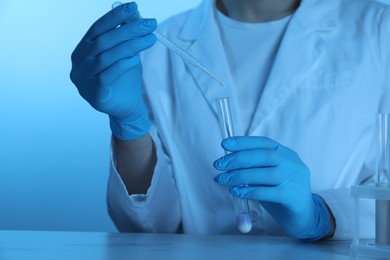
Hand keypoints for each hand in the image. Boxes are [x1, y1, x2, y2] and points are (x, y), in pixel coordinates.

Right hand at [70, 2, 156, 139]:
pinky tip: (136, 59)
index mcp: (83, 50)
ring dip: (131, 45)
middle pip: (103, 41)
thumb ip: (125, 37)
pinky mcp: (95, 94)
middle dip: (128, 30)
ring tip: (150, 38)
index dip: (115, 17)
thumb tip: (134, 13)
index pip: (97, 29)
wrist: (126, 107)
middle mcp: (79, 63)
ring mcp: (84, 80)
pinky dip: (123, 64)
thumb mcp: (126, 54)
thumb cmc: (124, 79)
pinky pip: (108, 75)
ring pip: (107, 57)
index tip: (133, 7)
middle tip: (149, 24)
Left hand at [213, 136, 332, 239]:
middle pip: (265, 156)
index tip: (224, 143)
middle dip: (238, 158)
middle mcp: (293, 164)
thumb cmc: (280, 193)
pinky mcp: (293, 197)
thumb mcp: (267, 175)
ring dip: (240, 175)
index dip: (244, 142)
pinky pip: (269, 192)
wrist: (303, 216)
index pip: (265, 143)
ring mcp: (295, 180)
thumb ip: (254, 167)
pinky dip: (249, 191)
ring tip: (222, 179)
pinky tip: (235, 191)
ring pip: (266, 173)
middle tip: (218, 164)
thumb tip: (227, 160)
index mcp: (287, 154)